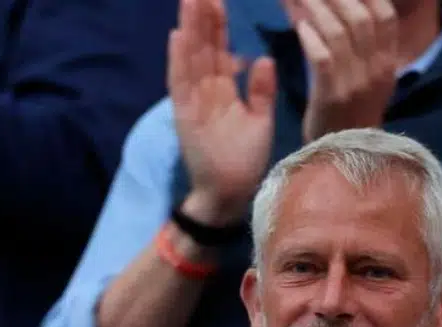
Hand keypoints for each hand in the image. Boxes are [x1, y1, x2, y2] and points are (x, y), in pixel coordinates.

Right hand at [169, 0, 277, 224]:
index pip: (220, 49)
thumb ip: (261, 90)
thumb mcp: (260, 120)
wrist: (230, 192)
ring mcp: (192, 100)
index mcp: (223, 89)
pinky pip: (180, 83)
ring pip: (190, 57)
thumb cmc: (245, 159)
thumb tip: (263, 57)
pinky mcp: (185, 114)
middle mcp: (205, 90)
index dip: (219, 25)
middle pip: (203, 46)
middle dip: (203, 17)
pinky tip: (178, 37)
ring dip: (190, 29)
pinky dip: (178, 61)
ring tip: (190, 0)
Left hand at [296, 0, 399, 141]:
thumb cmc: (351, 115)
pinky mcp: (332, 96)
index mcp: (388, 64)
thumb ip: (364, 48)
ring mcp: (356, 83)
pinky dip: (311, 37)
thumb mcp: (369, 80)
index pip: (385, 16)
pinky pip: (323, 58)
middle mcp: (376, 70)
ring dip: (318, 9)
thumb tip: (345, 9)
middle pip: (361, 18)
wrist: (344, 157)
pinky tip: (300, 27)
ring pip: (340, 32)